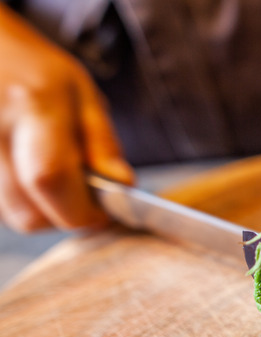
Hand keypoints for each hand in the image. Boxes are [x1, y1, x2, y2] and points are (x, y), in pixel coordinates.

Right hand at [0, 4, 133, 232]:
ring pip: (10, 215)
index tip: (103, 213)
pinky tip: (25, 171)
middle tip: (80, 194)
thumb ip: (102, 142)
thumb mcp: (81, 94)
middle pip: (27, 213)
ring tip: (49, 174)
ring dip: (38, 210)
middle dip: (62, 215)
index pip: (52, 179)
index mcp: (34, 106)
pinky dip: (17, 200)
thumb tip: (122, 185)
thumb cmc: (32, 69)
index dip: (81, 210)